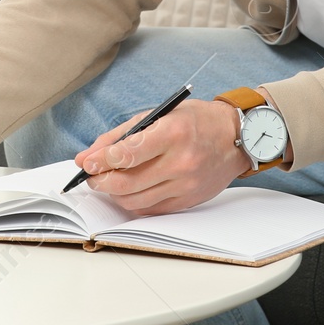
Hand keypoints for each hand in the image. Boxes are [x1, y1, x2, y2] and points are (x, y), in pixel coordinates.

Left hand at [72, 99, 251, 216]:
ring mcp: (186, 185)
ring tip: (109, 182)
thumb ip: (121, 135)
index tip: (87, 163)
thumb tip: (88, 156)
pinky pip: (151, 210)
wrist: (236, 137)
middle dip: (101, 182)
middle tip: (92, 176)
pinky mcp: (188, 201)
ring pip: (135, 201)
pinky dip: (133, 203)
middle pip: (127, 184)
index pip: (127, 154)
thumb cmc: (195, 120)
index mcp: (172, 134)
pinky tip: (130, 191)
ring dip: (114, 195)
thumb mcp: (158, 114)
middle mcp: (180, 162)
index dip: (101, 161)